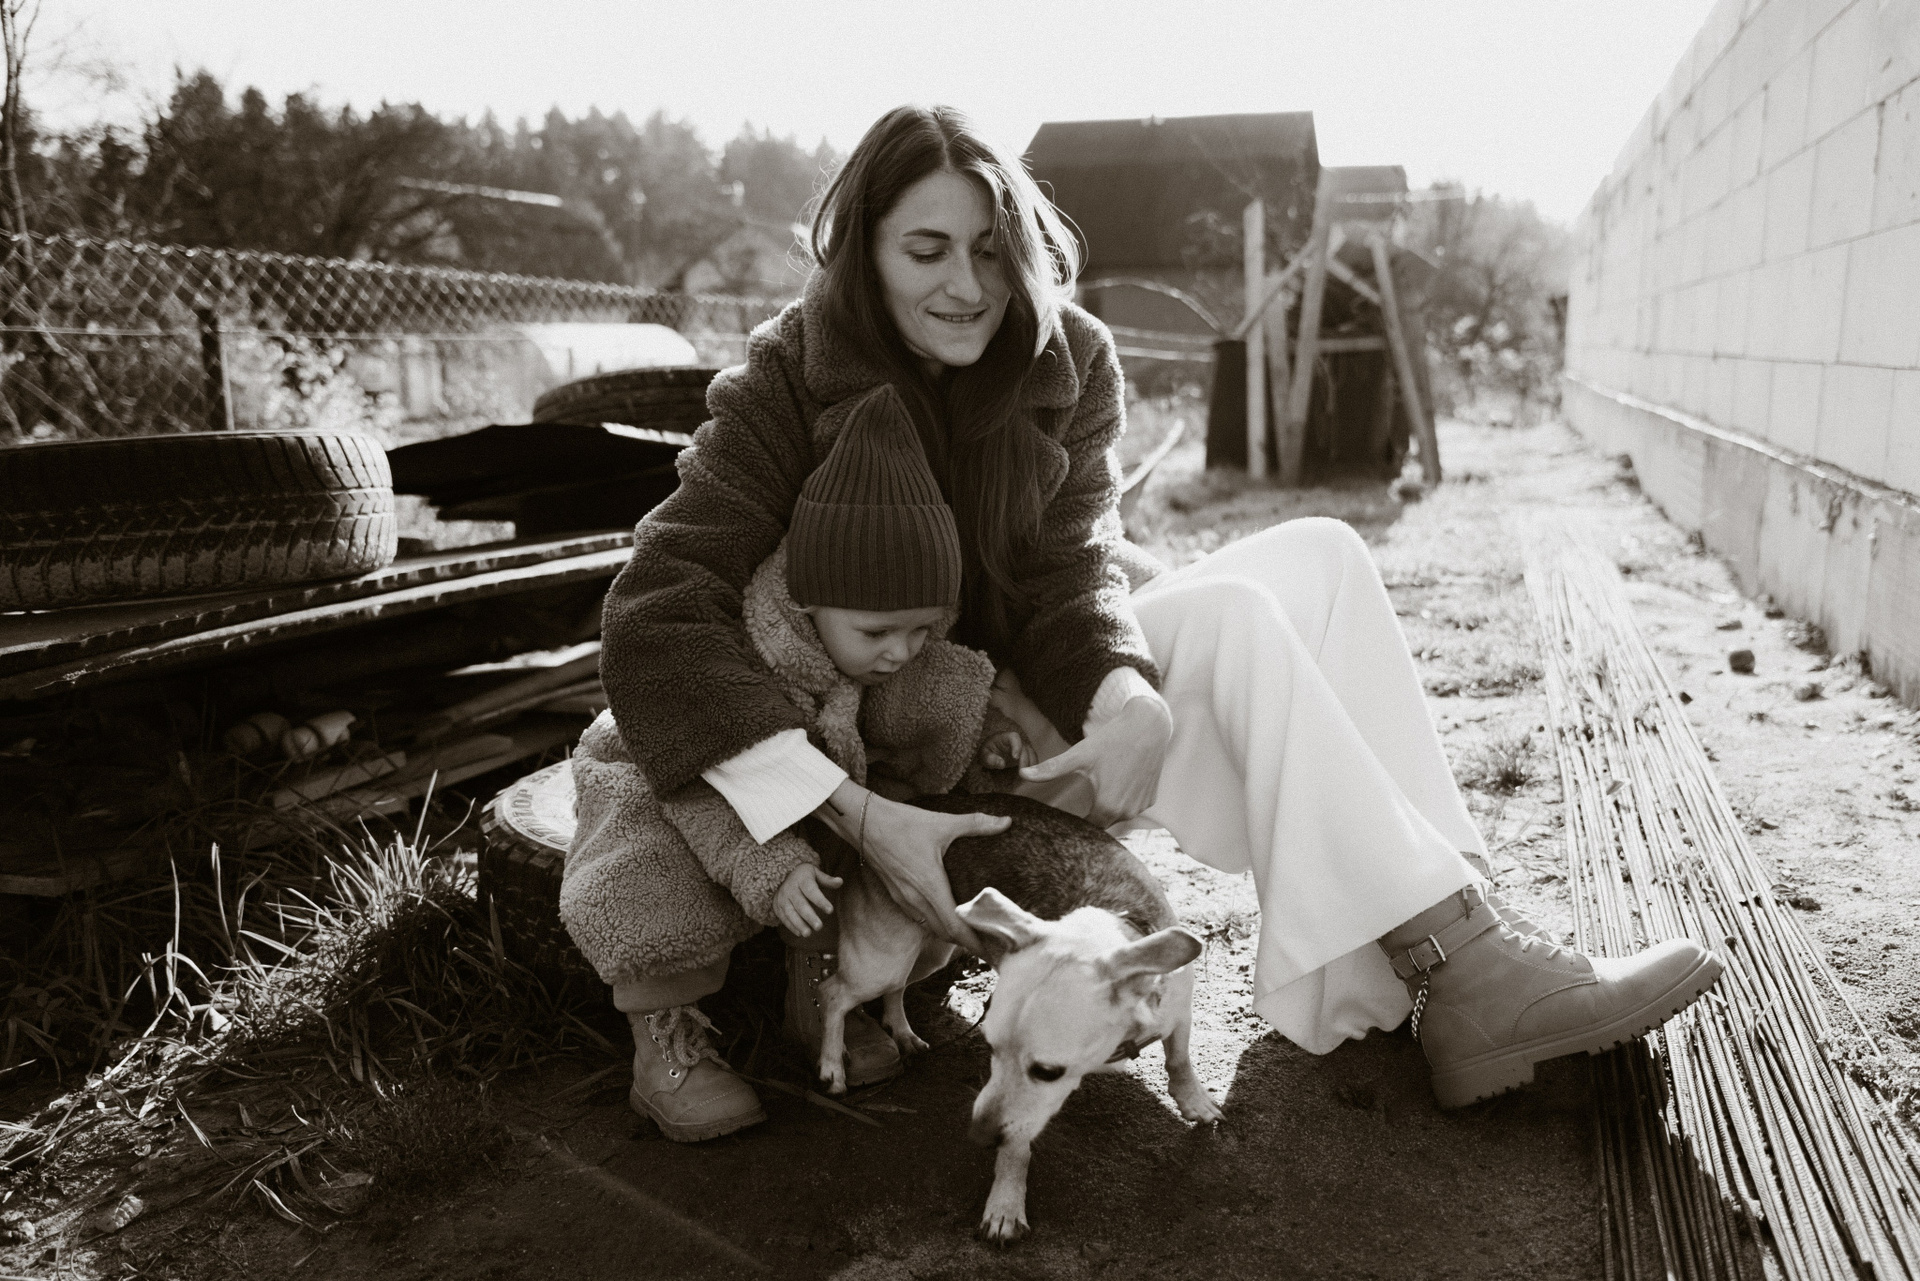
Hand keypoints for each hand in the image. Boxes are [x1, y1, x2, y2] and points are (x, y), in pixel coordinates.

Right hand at [773, 865, 842, 936]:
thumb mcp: (815, 873)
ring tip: (808, 934)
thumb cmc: (803, 876)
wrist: (781, 875)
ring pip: (790, 912)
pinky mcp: (777, 906)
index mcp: (801, 879)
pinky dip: (791, 926)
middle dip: (809, 916)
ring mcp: (782, 898)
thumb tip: (840, 881)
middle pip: (800, 904)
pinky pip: (783, 917)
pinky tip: (799, 933)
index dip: (820, 900)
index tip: (830, 910)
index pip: (811, 891)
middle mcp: (790, 889)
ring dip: (798, 924)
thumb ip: (827, 880)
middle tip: (819, 927)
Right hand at [815, 782, 1008, 952]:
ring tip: (972, 932)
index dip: (974, 942)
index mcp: (930, 887)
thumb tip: (1007, 821)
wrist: (862, 822)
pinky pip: (919, 917)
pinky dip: (936, 922)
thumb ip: (976, 824)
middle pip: (945, 933)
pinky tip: (946, 913)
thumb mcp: (942, 822)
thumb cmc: (902, 823)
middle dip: (967, 942)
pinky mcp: (896, 894)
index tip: (991, 951)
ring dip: (951, 933)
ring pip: (931, 927)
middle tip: (989, 944)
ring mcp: (904, 899)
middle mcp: (916, 899)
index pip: (955, 927)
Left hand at [978, 728, 1036, 771]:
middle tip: (1021, 773)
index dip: (1017, 746)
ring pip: (1032, 754)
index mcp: (1005, 737)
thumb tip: (1002, 764)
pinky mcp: (1027, 756)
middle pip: (1025, 748)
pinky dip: (1033, 768)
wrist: (992, 754)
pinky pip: (1033, 760)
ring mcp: (1024, 748)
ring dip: (1030, 765)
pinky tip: (1028, 776)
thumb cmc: (988, 753)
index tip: (1015, 758)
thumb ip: (990, 759)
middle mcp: (1017, 741)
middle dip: (1024, 760)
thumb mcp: (984, 756)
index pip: (1014, 737)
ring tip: (1025, 777)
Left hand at [1018, 694, 1170, 827]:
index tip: (1068, 812)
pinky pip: (1133, 805)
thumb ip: (1051, 769)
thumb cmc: (1112, 740)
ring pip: (1119, 814)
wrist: (1148, 726)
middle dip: (1092, 812)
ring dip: (1109, 805)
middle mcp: (1126, 812)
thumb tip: (1022, 774)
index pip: (1086, 826)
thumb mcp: (1080, 755)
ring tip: (1102, 787)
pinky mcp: (1151, 798)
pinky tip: (1119, 782)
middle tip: (1082, 797)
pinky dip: (1125, 798)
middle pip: (1102, 821)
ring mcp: (1141, 806)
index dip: (1076, 821)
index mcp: (1107, 807)